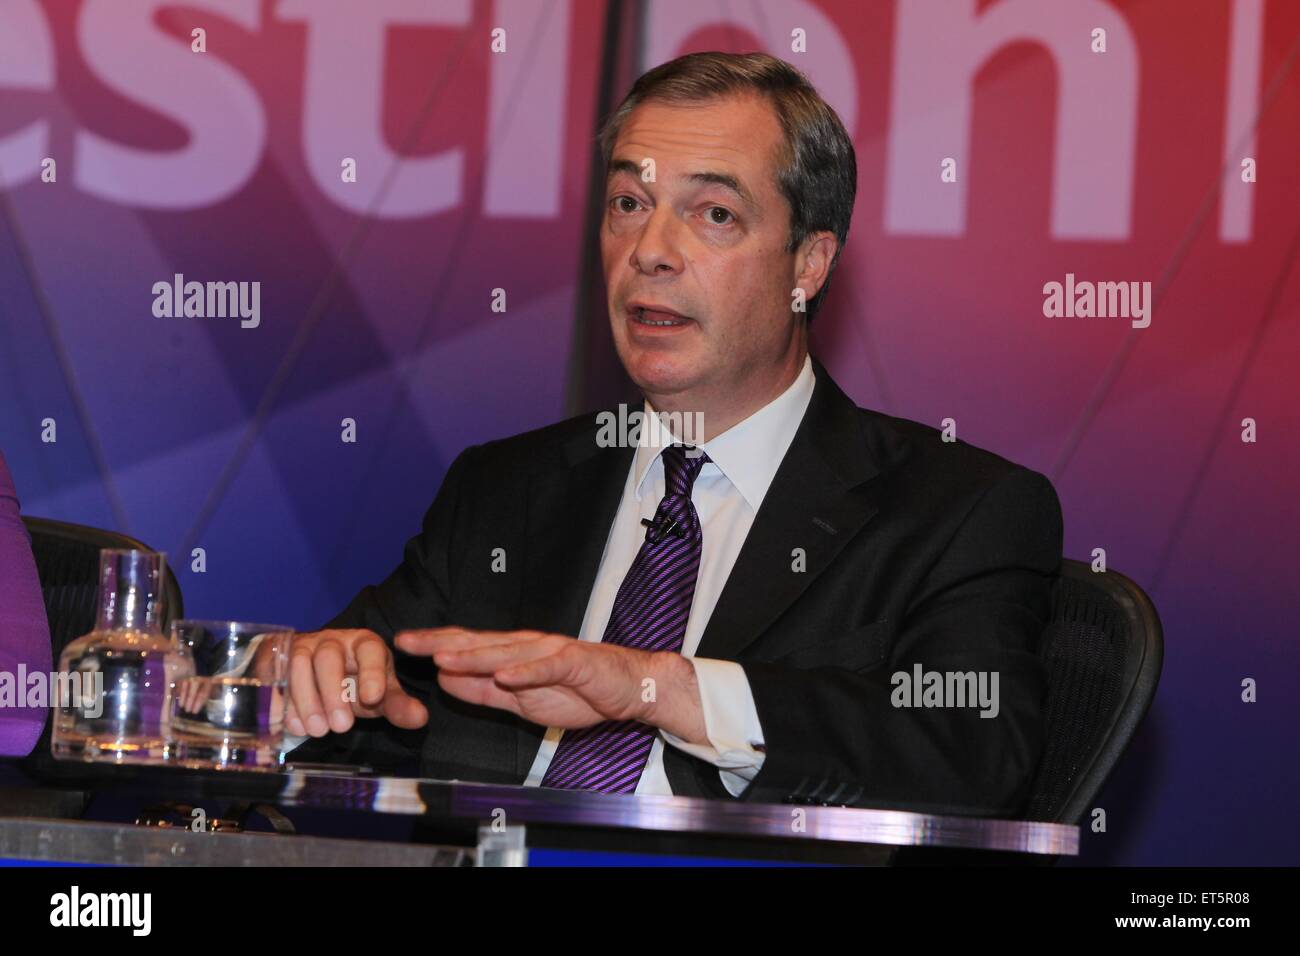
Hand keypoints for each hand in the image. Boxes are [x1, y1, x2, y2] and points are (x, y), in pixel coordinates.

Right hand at [285, 629, 428, 736]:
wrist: (319, 673)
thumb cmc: (355, 682)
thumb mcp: (379, 693)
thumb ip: (397, 705)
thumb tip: (421, 718)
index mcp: (363, 643)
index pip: (369, 649)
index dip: (371, 672)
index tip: (373, 698)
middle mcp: (332, 640)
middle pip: (329, 657)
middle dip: (333, 692)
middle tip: (341, 727)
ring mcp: (302, 648)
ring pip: (299, 664)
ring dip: (306, 699)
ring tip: (317, 730)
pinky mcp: (278, 661)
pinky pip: (274, 676)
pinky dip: (282, 702)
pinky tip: (294, 726)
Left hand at [394, 627, 705, 743]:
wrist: (630, 688)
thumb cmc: (579, 691)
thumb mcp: (520, 700)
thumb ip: (484, 691)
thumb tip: (445, 680)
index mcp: (512, 654)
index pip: (466, 647)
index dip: (433, 644)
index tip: (400, 644)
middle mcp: (527, 646)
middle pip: (478, 643)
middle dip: (440, 642)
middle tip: (407, 641)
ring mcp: (550, 652)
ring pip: (506, 653)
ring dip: (474, 655)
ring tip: (443, 657)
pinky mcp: (574, 664)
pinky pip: (547, 668)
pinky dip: (525, 671)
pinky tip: (504, 675)